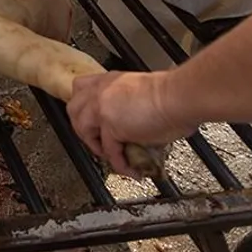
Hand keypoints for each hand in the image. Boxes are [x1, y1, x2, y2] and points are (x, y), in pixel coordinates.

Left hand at [67, 71, 195, 176]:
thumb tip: (136, 126)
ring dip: (95, 146)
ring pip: (82, 129)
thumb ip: (129, 105)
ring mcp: (102, 108)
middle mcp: (101, 92)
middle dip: (81, 128)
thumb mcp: (141, 92)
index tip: (88, 117)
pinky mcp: (111, 127)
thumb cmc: (172, 94)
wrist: (178, 96)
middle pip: (73, 109)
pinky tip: (129, 170)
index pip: (81, 88)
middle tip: (96, 140)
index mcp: (109, 81)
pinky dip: (120, 164)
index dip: (82, 105)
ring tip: (109, 156)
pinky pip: (109, 151)